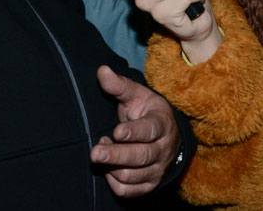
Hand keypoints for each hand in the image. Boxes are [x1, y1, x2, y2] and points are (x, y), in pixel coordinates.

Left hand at [90, 66, 181, 196]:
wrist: (167, 135)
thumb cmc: (147, 111)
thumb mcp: (137, 95)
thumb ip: (119, 85)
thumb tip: (101, 70)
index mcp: (162, 123)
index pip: (150, 130)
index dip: (134, 132)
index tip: (116, 132)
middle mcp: (163, 149)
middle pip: (140, 157)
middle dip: (116, 156)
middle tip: (95, 153)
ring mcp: (157, 169)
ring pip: (132, 176)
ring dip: (112, 166)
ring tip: (102, 148)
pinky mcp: (150, 184)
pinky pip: (129, 191)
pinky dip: (114, 182)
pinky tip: (107, 168)